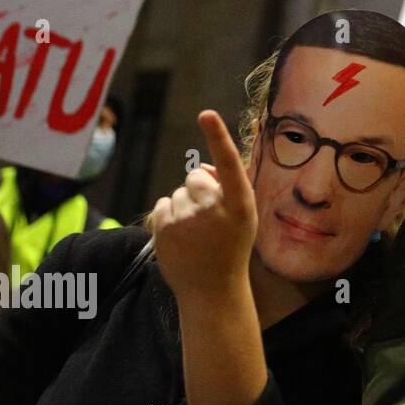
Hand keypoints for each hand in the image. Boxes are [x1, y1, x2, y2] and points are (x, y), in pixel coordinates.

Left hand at [152, 110, 257, 302]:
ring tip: (195, 233)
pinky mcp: (164, 228)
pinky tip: (180, 236)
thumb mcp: (242, 217)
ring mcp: (187, 218)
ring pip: (177, 193)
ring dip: (183, 207)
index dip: (217, 136)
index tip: (206, 114)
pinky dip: (168, 217)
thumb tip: (203, 168)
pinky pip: (162, 205)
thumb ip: (227, 188)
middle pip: (195, 177)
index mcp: (240, 202)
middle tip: (208, 219)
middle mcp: (214, 207)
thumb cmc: (231, 248)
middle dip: (198, 190)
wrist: (212, 290)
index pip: (228, 162)